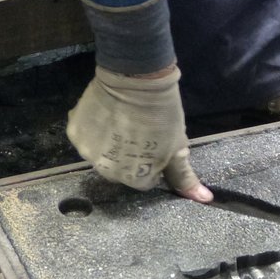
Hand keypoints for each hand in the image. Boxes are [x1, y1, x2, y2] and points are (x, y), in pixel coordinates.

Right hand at [66, 66, 213, 202]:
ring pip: (101, 156)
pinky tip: (107, 116)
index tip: (155, 145)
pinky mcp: (74, 132)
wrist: (136, 79)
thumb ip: (184, 178)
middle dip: (130, 157)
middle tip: (139, 133)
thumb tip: (205, 200)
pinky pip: (85, 138)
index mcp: (133, 178)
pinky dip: (94, 130)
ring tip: (122, 122)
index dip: (152, 163)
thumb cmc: (162, 114)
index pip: (144, 181)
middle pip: (120, 171)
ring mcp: (87, 152)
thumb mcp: (178, 147)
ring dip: (109, 145)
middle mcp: (106, 172)